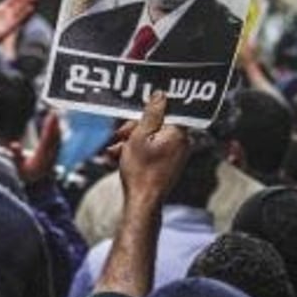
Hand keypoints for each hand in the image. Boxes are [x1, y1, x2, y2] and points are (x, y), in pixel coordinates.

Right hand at [10, 112, 60, 184]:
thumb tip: (13, 144)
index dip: (49, 126)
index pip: (46, 137)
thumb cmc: (26, 177)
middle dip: (54, 123)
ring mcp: (53, 155)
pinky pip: (57, 142)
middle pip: (53, 136)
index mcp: (41, 155)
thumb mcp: (18, 167)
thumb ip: (16, 155)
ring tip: (56, 116)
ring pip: (57, 138)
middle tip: (54, 112)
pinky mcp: (54, 156)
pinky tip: (58, 127)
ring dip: (57, 126)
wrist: (39, 188)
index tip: (51, 116)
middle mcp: (50, 154)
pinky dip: (58, 133)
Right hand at [109, 91, 188, 207]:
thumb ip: (152, 113)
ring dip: (131, 142)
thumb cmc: (141, 171)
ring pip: (151, 139)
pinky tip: (120, 158)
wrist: (142, 202)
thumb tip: (161, 94)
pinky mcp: (168, 165)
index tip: (134, 118)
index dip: (147, 114)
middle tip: (119, 136)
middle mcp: (182, 143)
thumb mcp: (140, 136)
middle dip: (134, 130)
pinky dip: (137, 152)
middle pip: (156, 125)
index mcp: (178, 133)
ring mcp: (176, 156)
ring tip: (114, 151)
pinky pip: (153, 151)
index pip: (165, 112)